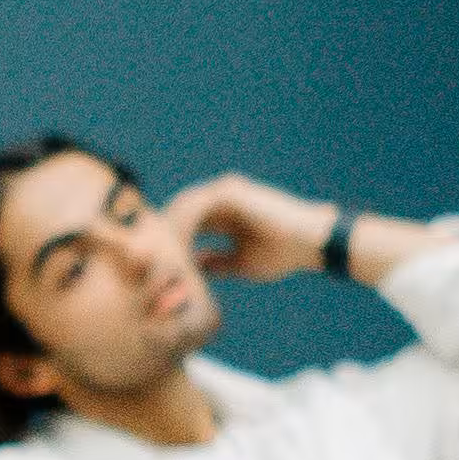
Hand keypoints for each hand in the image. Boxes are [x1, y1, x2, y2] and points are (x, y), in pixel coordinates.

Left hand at [161, 171, 341, 278]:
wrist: (310, 242)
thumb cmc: (282, 254)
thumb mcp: (241, 263)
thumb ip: (216, 262)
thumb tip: (192, 267)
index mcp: (223, 215)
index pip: (185, 225)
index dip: (170, 244)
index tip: (157, 269)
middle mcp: (220, 199)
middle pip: (179, 213)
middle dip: (163, 236)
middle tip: (148, 262)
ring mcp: (225, 192)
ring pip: (183, 208)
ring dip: (169, 232)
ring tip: (159, 258)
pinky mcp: (230, 190)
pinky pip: (195, 206)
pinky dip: (183, 225)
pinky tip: (176, 246)